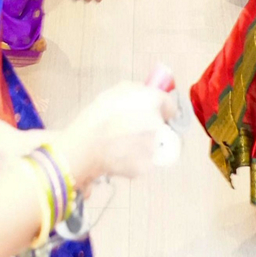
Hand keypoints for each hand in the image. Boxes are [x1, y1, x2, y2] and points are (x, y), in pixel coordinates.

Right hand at [59, 82, 176, 183]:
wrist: (85, 147)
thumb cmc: (96, 118)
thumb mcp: (115, 92)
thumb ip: (137, 90)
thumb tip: (148, 93)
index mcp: (152, 102)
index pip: (170, 106)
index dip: (162, 109)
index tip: (157, 113)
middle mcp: (158, 123)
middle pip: (161, 125)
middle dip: (150, 126)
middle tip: (131, 129)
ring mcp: (153, 146)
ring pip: (154, 144)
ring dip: (143, 143)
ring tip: (122, 143)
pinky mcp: (147, 166)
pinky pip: (146, 160)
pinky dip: (136, 159)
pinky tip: (120, 155)